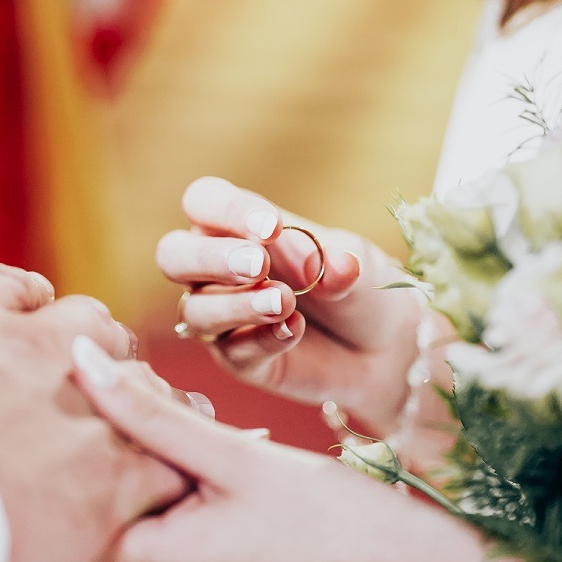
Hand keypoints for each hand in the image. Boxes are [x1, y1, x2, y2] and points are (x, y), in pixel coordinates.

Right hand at [0, 264, 190, 561]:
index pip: (15, 290)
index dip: (32, 310)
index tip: (38, 325)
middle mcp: (36, 347)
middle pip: (90, 325)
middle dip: (96, 351)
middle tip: (94, 386)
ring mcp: (84, 406)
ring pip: (141, 382)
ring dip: (141, 402)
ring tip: (141, 431)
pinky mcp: (115, 474)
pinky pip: (166, 453)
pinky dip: (162, 466)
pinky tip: (158, 480)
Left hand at [71, 336, 477, 561]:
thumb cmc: (336, 516)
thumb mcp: (236, 453)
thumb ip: (149, 412)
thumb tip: (79, 361)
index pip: (78, 509)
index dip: (89, 451)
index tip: (123, 405)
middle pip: (112, 525)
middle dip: (135, 468)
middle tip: (182, 420)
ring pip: (150, 542)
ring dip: (170, 492)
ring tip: (220, 452)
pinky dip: (197, 522)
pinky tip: (239, 490)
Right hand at [159, 177, 426, 434]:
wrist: (388, 345)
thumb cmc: (360, 286)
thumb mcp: (353, 262)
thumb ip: (328, 258)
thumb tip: (318, 262)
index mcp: (236, 225)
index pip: (204, 202)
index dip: (228, 210)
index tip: (272, 227)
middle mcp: (216, 269)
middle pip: (173, 255)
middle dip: (212, 258)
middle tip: (258, 264)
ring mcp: (223, 317)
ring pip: (196, 310)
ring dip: (238, 304)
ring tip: (285, 302)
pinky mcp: (239, 359)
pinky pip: (231, 351)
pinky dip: (262, 339)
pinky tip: (294, 331)